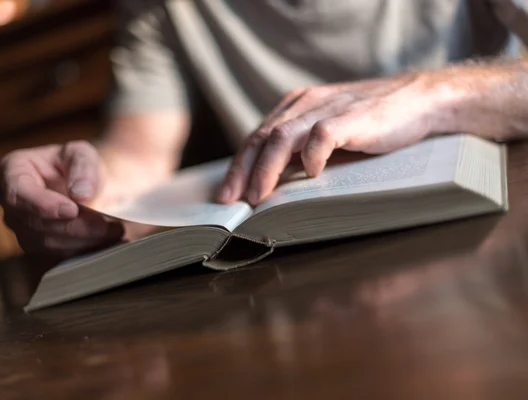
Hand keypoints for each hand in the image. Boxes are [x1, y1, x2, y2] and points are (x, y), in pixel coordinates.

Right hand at [0, 141, 123, 257]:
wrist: (85, 183)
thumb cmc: (79, 164)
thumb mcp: (83, 154)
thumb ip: (83, 168)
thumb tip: (81, 195)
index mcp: (13, 170)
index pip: (18, 192)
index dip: (43, 205)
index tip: (71, 211)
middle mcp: (10, 201)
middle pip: (35, 222)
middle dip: (74, 226)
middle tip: (108, 226)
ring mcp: (20, 225)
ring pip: (47, 241)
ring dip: (83, 240)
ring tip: (114, 232)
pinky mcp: (35, 243)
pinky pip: (57, 252)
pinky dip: (83, 248)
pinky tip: (106, 241)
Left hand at [216, 73, 444, 204]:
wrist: (417, 101)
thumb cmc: (371, 124)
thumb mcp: (328, 133)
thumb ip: (302, 149)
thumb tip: (273, 183)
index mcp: (296, 107)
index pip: (257, 137)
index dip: (239, 165)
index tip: (226, 193)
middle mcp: (305, 104)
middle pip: (262, 137)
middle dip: (242, 171)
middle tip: (229, 200)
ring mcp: (327, 108)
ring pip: (282, 137)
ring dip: (266, 169)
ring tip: (258, 196)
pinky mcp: (351, 116)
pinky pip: (321, 135)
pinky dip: (311, 156)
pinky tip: (310, 174)